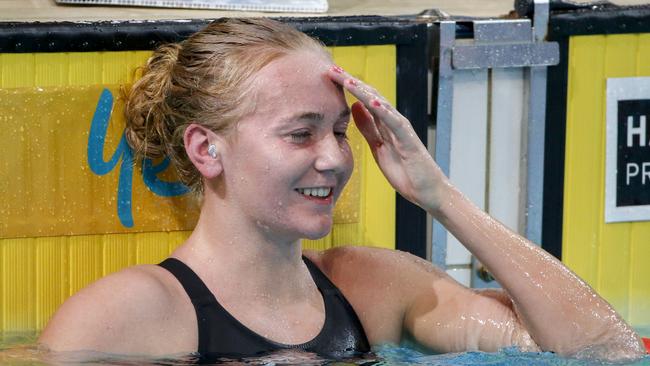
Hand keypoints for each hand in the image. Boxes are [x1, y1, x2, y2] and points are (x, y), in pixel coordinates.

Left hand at [328, 66, 449, 212]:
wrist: (426, 190)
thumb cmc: (405, 170)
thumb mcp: (378, 146)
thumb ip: (368, 127)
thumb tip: (353, 107)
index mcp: (384, 123)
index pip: (363, 99)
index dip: (346, 87)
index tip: (329, 76)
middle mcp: (393, 120)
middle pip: (369, 95)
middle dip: (350, 82)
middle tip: (332, 69)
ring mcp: (401, 128)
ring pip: (380, 104)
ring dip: (362, 91)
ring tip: (346, 79)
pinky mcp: (408, 139)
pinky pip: (394, 121)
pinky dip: (382, 110)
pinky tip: (370, 100)